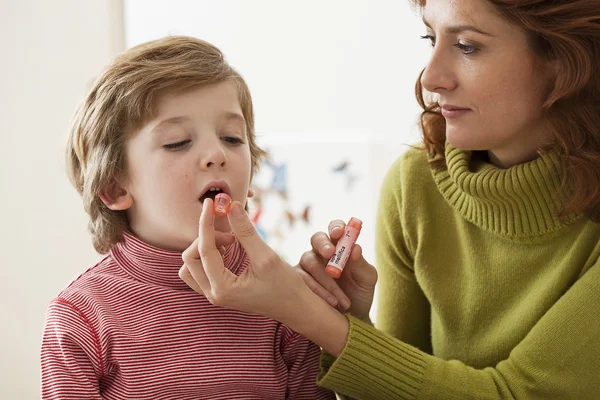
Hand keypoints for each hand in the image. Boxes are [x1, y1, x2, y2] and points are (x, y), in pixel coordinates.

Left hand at [180, 199, 312, 322]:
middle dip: (207, 238)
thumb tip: (231, 205)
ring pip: (191, 266)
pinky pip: (200, 271)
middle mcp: (213, 295)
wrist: (295, 307)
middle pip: (191, 258)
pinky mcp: (219, 291)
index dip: (206, 223)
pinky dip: (208, 255)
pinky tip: (228, 248)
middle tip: (232, 234)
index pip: (204, 250)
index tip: (211, 203)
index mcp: (223, 289)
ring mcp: (214, 295)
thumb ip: (246, 231)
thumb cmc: (285, 286)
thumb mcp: (266, 256)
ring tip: (230, 242)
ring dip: (204, 248)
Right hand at [295, 220, 377, 322]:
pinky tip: (332, 303)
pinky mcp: (298, 282)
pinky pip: (302, 281)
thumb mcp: (367, 279)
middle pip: (316, 238)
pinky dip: (319, 291)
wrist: (352, 319)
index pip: (335, 229)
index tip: (339, 233)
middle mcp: (321, 252)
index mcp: (340, 245)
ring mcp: (307, 266)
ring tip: (343, 299)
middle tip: (330, 254)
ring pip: (310, 261)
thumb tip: (355, 248)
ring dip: (327, 279)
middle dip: (323, 244)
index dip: (336, 227)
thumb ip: (361, 263)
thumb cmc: (360, 293)